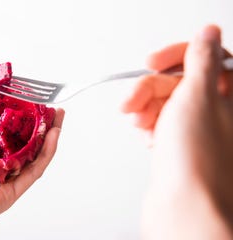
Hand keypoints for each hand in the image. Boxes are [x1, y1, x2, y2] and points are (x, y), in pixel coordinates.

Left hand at [0, 108, 64, 239]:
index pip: (3, 132)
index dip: (16, 115)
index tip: (24, 98)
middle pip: (23, 142)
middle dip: (38, 123)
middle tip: (47, 106)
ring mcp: (4, 180)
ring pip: (33, 155)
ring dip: (49, 134)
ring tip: (58, 115)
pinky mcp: (10, 193)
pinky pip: (34, 170)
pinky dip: (47, 152)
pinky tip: (54, 134)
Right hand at [122, 25, 232, 238]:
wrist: (184, 209)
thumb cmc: (198, 161)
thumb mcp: (197, 95)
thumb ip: (202, 59)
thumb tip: (207, 34)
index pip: (208, 57)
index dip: (178, 56)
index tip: (154, 61)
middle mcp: (220, 112)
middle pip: (181, 82)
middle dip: (151, 88)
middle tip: (133, 100)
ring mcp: (199, 130)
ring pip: (168, 102)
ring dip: (146, 107)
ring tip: (138, 121)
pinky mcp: (182, 146)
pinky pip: (162, 123)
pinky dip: (150, 124)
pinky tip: (146, 134)